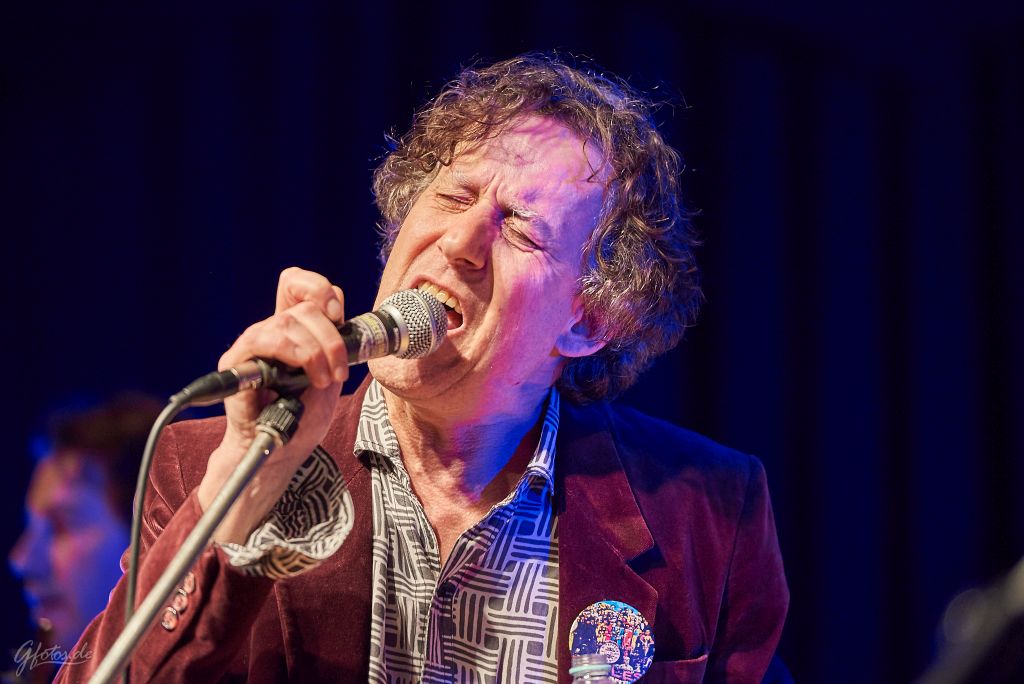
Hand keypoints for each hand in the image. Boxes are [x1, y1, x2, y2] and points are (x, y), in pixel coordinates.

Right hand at [197, 267, 348, 542]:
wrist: (283, 450)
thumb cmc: (304, 415)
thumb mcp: (332, 371)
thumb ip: (334, 337)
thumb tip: (336, 301)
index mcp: (293, 328)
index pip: (296, 284)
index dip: (319, 289)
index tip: (338, 315)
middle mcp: (270, 331)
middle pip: (302, 305)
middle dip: (331, 338)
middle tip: (338, 372)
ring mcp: (252, 345)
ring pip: (286, 322)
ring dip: (316, 351)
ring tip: (323, 380)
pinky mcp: (236, 362)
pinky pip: (262, 339)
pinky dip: (294, 355)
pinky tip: (306, 378)